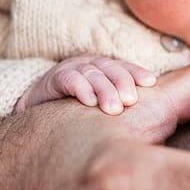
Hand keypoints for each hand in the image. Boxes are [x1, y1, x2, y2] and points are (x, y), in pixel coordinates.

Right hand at [15, 55, 156, 114]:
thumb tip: (152, 124)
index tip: (150, 83)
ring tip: (114, 109)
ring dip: (104, 90)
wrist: (37, 111)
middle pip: (111, 69)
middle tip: (131, 101)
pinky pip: (71, 80)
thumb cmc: (77, 112)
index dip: (137, 72)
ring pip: (93, 75)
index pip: (124, 67)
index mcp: (106, 69)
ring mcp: (73, 69)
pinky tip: (89, 103)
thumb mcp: (101, 107)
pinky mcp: (55, 78)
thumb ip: (122, 110)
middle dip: (123, 83)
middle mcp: (91, 65)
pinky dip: (81, 89)